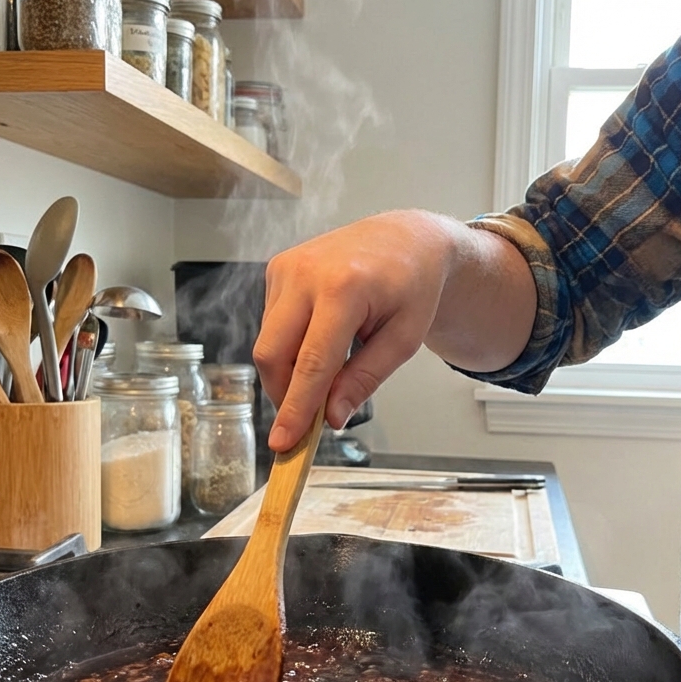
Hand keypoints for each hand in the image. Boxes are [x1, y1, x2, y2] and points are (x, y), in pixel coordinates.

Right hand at [254, 210, 535, 451]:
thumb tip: (331, 417)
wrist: (406, 238)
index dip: (296, 408)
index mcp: (345, 288)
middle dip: (283, 394)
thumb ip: (365, 379)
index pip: (312, 362)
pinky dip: (289, 346)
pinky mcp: (277, 268)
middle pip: (273, 353)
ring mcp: (287, 267)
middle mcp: (307, 272)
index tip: (284, 442)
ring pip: (268, 341)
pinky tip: (320, 340)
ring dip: (289, 369)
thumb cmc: (412, 286)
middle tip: (306, 420)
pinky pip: (271, 324)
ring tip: (330, 369)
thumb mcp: (403, 340)